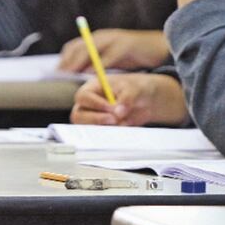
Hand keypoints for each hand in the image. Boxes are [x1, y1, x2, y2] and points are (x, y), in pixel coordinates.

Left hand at [58, 29, 170, 70]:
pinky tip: (93, 76)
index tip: (57, 73)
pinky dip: (98, 66)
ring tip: (72, 75)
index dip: (65, 59)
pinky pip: (108, 57)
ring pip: (91, 50)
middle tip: (61, 75)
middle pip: (79, 47)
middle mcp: (104, 37)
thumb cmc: (135, 55)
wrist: (159, 48)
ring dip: (80, 63)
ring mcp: (115, 40)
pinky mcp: (125, 46)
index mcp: (99, 39)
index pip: (75, 46)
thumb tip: (80, 73)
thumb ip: (98, 62)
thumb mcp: (113, 57)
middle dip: (69, 61)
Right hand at [71, 73, 188, 126]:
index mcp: (92, 88)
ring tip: (123, 122)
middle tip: (114, 119)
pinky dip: (111, 135)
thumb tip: (118, 113)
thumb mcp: (134, 89)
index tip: (111, 108)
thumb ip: (127, 98)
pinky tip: (124, 128)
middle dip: (96, 119)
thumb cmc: (136, 89)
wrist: (146, 100)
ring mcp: (93, 118)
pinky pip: (99, 136)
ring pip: (87, 128)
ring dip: (103, 128)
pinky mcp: (101, 129)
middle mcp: (88, 104)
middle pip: (78, 115)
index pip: (83, 97)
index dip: (95, 104)